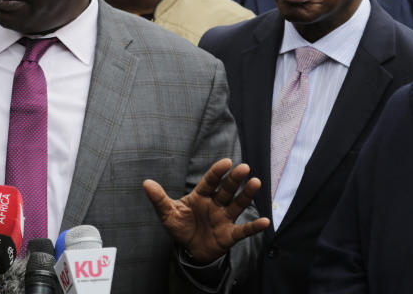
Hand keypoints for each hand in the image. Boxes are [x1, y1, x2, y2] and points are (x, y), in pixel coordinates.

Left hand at [144, 158, 269, 264]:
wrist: (189, 250)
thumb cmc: (180, 226)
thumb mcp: (167, 214)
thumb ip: (159, 199)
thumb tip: (146, 183)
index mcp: (200, 196)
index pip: (210, 182)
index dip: (217, 172)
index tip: (227, 162)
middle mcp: (215, 204)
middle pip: (226, 190)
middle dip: (234, 180)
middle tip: (244, 168)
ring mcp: (224, 219)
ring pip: (237, 205)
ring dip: (246, 195)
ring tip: (256, 183)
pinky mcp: (229, 235)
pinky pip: (244, 231)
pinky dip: (254, 227)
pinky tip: (266, 222)